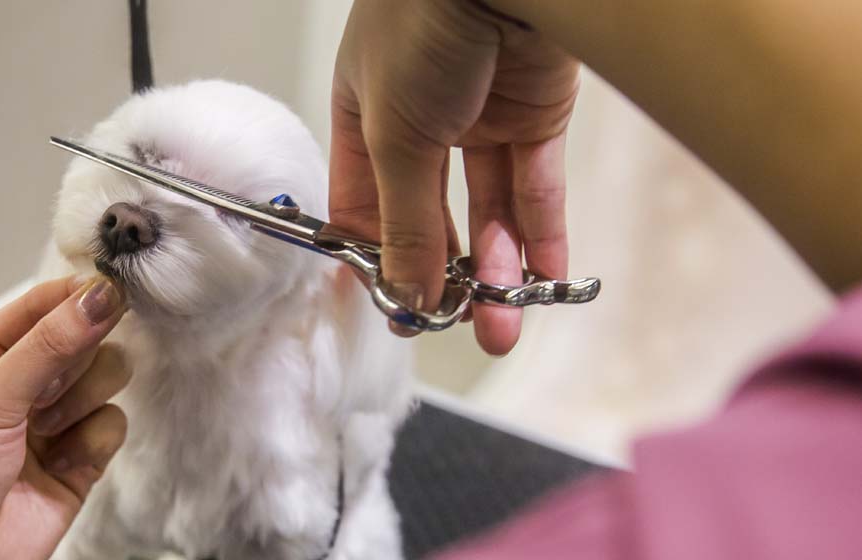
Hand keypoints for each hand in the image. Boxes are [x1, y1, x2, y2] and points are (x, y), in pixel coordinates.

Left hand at [0, 276, 130, 558]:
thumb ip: (49, 344)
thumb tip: (100, 295)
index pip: (48, 301)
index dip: (82, 296)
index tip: (113, 295)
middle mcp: (28, 375)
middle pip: (89, 335)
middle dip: (75, 365)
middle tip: (44, 394)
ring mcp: (60, 411)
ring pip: (109, 374)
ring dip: (82, 403)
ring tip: (45, 432)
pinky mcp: (85, 448)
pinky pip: (115, 421)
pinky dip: (92, 441)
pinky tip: (60, 461)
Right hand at [330, 0, 579, 353]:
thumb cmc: (421, 26)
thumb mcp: (396, 136)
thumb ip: (405, 222)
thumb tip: (408, 295)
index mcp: (365, 120)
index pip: (365, 208)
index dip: (379, 261)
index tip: (400, 312)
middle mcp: (421, 123)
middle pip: (432, 217)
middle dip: (446, 277)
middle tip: (457, 327)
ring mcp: (481, 121)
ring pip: (488, 212)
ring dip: (496, 271)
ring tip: (502, 329)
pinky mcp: (535, 118)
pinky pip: (536, 189)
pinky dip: (541, 235)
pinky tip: (541, 283)